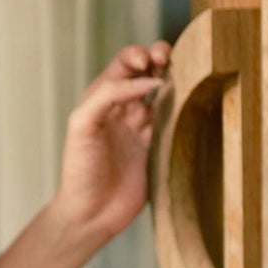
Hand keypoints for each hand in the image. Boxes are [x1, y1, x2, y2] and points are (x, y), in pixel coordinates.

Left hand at [54, 40, 172, 245]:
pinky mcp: (156, 147)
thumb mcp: (83, 125)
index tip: (147, 61)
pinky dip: (183, 108)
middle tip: (166, 57)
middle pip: (146, 72)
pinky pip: (174, 120)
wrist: (91, 212)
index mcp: (101, 99)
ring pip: (164, 93)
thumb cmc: (79, 169)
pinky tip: (188, 101)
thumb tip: (149, 81)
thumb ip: (109, 96)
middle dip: (158, 57)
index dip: (137, 55)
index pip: (122, 65)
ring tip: (183, 72)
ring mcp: (141, 128)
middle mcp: (122, 109)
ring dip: (174, 79)